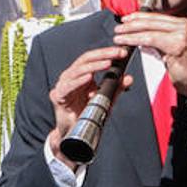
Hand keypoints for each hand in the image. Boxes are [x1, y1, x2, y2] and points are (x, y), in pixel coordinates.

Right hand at [48, 46, 133, 167]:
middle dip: (103, 55)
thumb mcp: (105, 99)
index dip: (107, 53)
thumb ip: (116, 88)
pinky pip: (68, 86)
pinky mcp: (58, 96)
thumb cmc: (87, 114)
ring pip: (78, 70)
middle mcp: (70, 76)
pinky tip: (89, 77)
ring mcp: (63, 85)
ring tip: (107, 63)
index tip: (122, 52)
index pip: (93, 58)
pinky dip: (79, 81)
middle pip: (85, 59)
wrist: (74, 134)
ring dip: (94, 66)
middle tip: (117, 54)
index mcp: (80, 74)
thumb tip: (129, 78)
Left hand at [113, 13, 186, 100]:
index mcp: (181, 25)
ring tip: (119, 35)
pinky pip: (150, 40)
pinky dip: (135, 40)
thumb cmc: (186, 68)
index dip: (139, 17)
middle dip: (132, 23)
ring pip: (149, 29)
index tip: (127, 19)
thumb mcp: (171, 48)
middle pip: (152, 21)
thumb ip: (159, 39)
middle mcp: (182, 26)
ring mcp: (180, 35)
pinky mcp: (176, 45)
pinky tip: (127, 41)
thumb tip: (141, 35)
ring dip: (131, 32)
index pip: (156, 17)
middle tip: (119, 27)